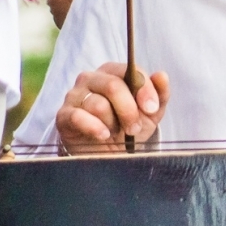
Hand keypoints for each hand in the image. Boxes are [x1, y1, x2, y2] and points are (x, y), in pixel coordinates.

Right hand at [54, 62, 169, 151]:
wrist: (106, 155)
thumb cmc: (127, 127)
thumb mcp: (149, 114)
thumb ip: (159, 95)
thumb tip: (162, 75)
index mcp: (112, 72)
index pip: (130, 70)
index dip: (144, 89)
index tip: (152, 109)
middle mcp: (90, 78)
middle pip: (113, 86)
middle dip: (129, 110)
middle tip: (134, 128)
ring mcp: (74, 96)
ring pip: (98, 104)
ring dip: (113, 123)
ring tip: (115, 133)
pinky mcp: (63, 115)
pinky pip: (79, 117)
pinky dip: (94, 128)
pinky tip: (103, 135)